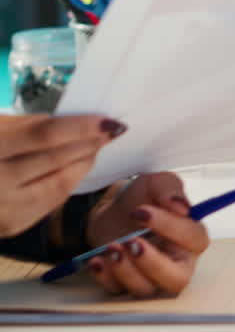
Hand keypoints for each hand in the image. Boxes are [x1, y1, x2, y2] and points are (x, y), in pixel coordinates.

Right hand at [0, 114, 124, 237]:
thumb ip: (26, 126)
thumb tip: (73, 123)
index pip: (44, 136)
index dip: (81, 127)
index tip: (109, 120)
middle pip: (55, 162)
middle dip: (88, 145)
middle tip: (111, 130)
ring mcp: (2, 211)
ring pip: (57, 187)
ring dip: (82, 166)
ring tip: (95, 148)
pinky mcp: (9, 227)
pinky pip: (48, 204)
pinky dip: (65, 185)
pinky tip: (74, 170)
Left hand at [84, 172, 209, 296]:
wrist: (110, 209)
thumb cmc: (142, 197)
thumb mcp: (158, 183)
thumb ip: (171, 189)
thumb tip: (183, 207)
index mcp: (191, 237)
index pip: (193, 238)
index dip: (170, 226)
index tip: (142, 211)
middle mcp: (175, 261)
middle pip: (177, 279)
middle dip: (153, 264)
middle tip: (131, 242)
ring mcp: (149, 276)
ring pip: (145, 288)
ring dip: (126, 270)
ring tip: (111, 246)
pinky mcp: (123, 283)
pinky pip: (116, 289)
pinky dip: (104, 276)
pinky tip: (97, 260)